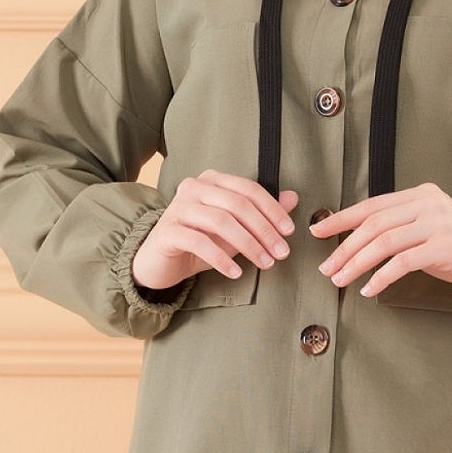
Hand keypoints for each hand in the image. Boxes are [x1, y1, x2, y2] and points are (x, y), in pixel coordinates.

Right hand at [131, 170, 298, 290]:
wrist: (159, 261)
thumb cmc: (200, 242)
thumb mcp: (235, 228)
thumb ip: (261, 213)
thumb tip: (293, 198)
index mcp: (212, 180)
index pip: (249, 190)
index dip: (273, 210)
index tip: (289, 232)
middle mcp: (193, 187)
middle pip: (238, 205)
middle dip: (264, 230)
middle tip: (281, 253)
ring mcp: (178, 207)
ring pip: (221, 222)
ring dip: (248, 245)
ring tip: (265, 263)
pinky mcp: (167, 231)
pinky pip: (200, 242)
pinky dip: (221, 259)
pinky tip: (235, 273)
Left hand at [309, 182, 451, 301]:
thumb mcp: (429, 232)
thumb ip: (401, 230)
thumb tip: (358, 244)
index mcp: (421, 194)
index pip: (373, 205)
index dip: (342, 218)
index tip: (318, 231)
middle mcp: (428, 202)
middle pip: (374, 223)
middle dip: (345, 247)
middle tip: (326, 268)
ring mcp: (438, 222)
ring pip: (384, 241)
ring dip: (357, 263)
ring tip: (340, 280)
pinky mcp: (446, 246)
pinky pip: (403, 262)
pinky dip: (382, 277)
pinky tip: (369, 289)